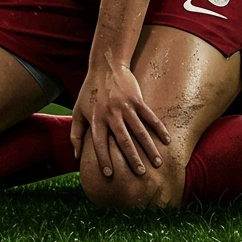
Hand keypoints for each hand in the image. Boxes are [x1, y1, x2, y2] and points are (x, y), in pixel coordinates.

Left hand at [71, 63, 170, 178]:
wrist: (106, 66)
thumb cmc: (90, 92)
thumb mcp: (77, 111)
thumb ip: (75, 134)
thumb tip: (76, 157)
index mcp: (96, 119)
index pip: (99, 143)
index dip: (103, 159)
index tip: (109, 174)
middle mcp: (111, 114)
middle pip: (123, 140)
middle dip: (133, 159)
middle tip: (140, 174)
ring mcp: (126, 107)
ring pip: (140, 131)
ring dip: (149, 148)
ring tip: (157, 163)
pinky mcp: (137, 100)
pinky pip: (150, 117)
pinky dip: (159, 129)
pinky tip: (166, 141)